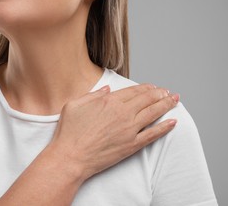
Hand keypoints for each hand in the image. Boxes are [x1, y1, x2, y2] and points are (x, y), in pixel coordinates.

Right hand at [49, 84, 178, 180]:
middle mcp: (123, 113)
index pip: (133, 91)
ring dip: (166, 105)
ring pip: (153, 113)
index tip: (152, 87)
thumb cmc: (69, 132)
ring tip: (174, 100)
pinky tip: (172, 122)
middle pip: (147, 99)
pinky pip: (153, 135)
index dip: (146, 88)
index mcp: (109, 101)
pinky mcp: (132, 145)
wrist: (71, 157)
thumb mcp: (74, 105)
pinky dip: (164, 128)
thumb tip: (107, 90)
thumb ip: (92, 95)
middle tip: (167, 92)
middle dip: (160, 93)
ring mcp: (129, 130)